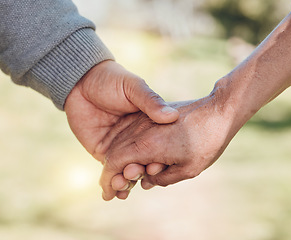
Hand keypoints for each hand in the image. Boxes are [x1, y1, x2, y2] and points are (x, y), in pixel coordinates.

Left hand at [64, 60, 178, 194]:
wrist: (81, 81)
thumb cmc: (111, 80)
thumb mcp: (134, 88)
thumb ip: (150, 101)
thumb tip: (171, 116)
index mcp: (148, 124)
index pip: (159, 147)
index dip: (159, 159)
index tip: (157, 166)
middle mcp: (135, 138)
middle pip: (143, 162)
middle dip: (141, 173)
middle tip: (135, 176)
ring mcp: (119, 146)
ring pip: (127, 170)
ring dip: (127, 182)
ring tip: (123, 187)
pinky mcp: (102, 151)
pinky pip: (110, 171)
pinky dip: (113, 183)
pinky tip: (115, 192)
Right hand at [101, 95, 238, 200]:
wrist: (217, 112)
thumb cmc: (207, 142)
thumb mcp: (188, 169)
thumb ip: (161, 179)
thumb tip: (144, 182)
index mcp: (147, 145)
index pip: (115, 163)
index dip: (108, 180)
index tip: (108, 194)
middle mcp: (141, 130)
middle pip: (113, 152)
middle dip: (110, 173)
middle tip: (115, 189)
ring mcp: (144, 120)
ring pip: (119, 141)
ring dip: (116, 160)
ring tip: (123, 176)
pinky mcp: (149, 116)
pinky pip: (129, 132)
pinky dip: (124, 147)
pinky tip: (131, 157)